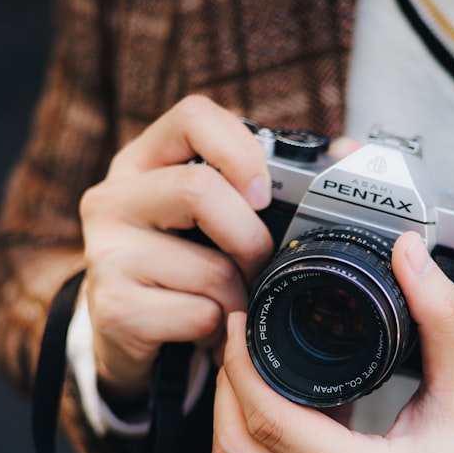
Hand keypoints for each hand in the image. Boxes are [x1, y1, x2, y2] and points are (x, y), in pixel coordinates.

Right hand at [78, 96, 273, 405]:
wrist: (128, 335)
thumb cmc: (183, 266)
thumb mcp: (214, 219)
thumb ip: (272, 184)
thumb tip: (347, 152)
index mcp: (144, 163)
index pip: (192, 117)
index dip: (240, 148)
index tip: (265, 193)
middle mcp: (113, 198)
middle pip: (197, 191)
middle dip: (251, 239)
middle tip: (261, 266)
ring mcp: (106, 254)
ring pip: (209, 268)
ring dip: (241, 296)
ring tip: (235, 306)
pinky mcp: (113, 309)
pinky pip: (198, 315)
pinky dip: (220, 331)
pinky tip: (211, 332)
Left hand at [212, 232, 453, 452]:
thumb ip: (440, 313)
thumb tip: (408, 255)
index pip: (271, 423)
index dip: (241, 367)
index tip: (240, 323)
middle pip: (237, 451)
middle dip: (224, 387)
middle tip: (234, 338)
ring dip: (235, 414)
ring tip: (251, 363)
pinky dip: (260, 437)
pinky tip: (285, 398)